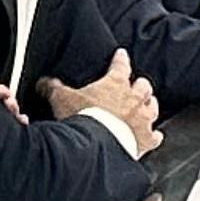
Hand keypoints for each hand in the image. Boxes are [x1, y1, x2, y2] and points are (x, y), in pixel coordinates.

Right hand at [44, 50, 162, 156]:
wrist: (97, 146)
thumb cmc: (83, 119)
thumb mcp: (62, 99)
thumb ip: (54, 88)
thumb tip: (44, 83)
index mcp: (115, 84)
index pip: (121, 65)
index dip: (121, 59)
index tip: (122, 54)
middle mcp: (134, 99)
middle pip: (144, 86)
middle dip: (140, 85)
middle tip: (137, 85)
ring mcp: (142, 119)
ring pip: (153, 107)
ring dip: (150, 105)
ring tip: (148, 105)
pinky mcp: (146, 140)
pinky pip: (155, 136)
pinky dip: (154, 136)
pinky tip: (154, 136)